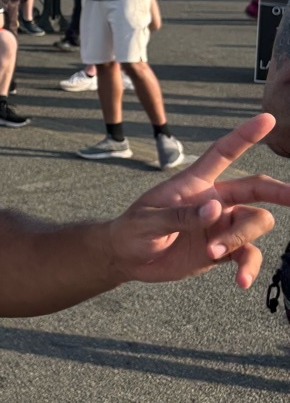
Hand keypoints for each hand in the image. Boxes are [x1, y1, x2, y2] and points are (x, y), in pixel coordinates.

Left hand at [108, 114, 289, 289]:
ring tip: (212, 253)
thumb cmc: (133, 230)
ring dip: (240, 239)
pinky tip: (241, 282)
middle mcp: (215, 200)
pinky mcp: (223, 250)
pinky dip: (249, 268)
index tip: (266, 120)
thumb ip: (181, 215)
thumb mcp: (148, 221)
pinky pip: (248, 255)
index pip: (223, 153)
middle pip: (256, 189)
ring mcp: (221, 225)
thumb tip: (216, 209)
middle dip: (280, 191)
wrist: (128, 258)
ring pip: (255, 223)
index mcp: (195, 183)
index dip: (244, 136)